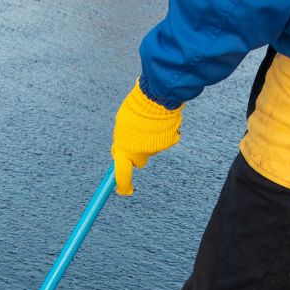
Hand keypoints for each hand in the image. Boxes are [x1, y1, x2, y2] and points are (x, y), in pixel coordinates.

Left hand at [111, 79, 182, 194]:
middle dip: (137, 154)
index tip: (124, 191)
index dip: (123, 186)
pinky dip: (162, 134)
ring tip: (148, 122)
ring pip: (151, 149)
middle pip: (138, 161)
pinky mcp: (169, 142)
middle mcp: (140, 153)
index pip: (122, 174)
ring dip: (149, 139)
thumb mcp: (121, 126)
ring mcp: (156, 148)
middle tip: (137, 139)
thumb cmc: (134, 109)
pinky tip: (159, 122)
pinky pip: (164, 140)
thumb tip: (121, 152)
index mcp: (125, 150)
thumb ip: (122, 141)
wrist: (155, 97)